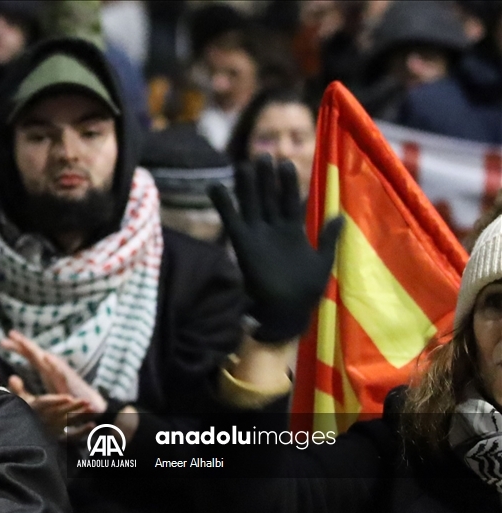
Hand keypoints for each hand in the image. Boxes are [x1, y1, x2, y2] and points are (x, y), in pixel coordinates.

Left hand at [0, 330, 106, 412]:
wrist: (87, 407)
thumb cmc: (64, 400)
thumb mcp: (39, 393)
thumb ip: (24, 389)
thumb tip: (11, 378)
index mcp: (46, 370)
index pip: (30, 356)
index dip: (18, 348)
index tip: (2, 342)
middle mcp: (53, 368)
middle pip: (36, 353)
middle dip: (23, 344)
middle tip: (10, 334)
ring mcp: (62, 374)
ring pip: (47, 359)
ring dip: (36, 351)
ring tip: (24, 343)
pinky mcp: (70, 383)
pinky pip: (62, 373)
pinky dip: (54, 365)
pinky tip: (46, 358)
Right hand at [7, 375, 90, 437]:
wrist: (20, 437)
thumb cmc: (21, 415)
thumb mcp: (18, 402)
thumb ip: (17, 389)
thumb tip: (13, 377)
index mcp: (35, 409)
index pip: (46, 404)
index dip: (56, 401)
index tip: (67, 397)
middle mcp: (45, 419)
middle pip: (61, 412)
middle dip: (74, 406)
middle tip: (87, 401)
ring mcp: (53, 429)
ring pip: (68, 422)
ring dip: (80, 415)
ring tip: (92, 408)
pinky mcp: (59, 438)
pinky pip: (72, 436)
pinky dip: (82, 432)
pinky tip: (92, 426)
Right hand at [208, 156, 343, 342]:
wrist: (286, 313)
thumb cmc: (306, 292)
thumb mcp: (323, 262)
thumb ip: (328, 238)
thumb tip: (341, 217)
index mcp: (293, 231)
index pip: (290, 201)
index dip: (288, 184)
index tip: (286, 163)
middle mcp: (273, 229)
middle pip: (269, 198)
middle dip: (267, 178)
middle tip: (264, 155)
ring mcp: (257, 235)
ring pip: (252, 204)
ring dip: (247, 185)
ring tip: (243, 164)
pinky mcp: (242, 244)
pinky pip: (231, 221)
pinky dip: (223, 204)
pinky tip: (214, 186)